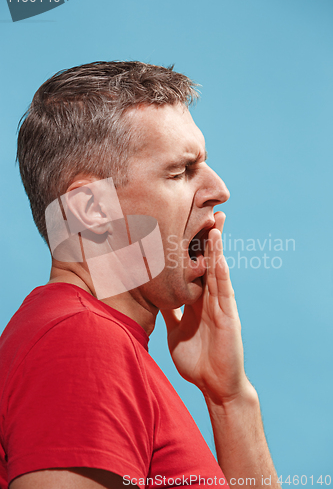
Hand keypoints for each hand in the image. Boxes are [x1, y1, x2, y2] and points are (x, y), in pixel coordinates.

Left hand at [161, 211, 250, 404]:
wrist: (215, 385)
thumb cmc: (197, 359)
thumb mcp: (176, 330)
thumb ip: (170, 313)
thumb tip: (155, 299)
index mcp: (198, 301)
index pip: (195, 268)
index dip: (192, 248)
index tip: (185, 225)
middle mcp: (210, 298)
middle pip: (209, 263)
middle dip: (209, 238)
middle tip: (207, 210)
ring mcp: (221, 306)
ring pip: (218, 270)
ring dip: (217, 247)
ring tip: (215, 222)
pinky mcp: (229, 316)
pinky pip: (224, 290)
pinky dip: (221, 271)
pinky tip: (219, 255)